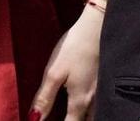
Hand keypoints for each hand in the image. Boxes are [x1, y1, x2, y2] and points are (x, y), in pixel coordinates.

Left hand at [31, 0, 104, 119]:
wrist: (97, 27)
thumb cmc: (73, 49)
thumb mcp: (54, 72)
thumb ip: (44, 98)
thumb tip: (34, 119)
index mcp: (79, 102)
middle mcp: (94, 103)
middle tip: (62, 117)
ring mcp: (102, 94)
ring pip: (95, 116)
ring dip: (84, 118)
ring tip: (72, 114)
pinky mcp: (105, 84)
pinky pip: (100, 106)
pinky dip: (93, 111)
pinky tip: (85, 105)